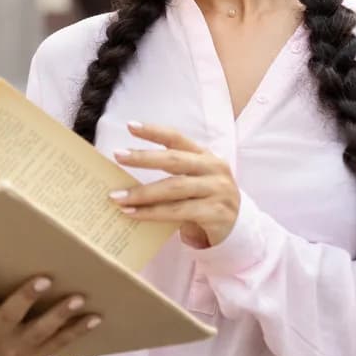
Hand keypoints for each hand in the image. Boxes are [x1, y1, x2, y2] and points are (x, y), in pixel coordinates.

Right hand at [0, 260, 100, 355]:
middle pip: (10, 316)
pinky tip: (95, 316)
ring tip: (78, 297)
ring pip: (41, 331)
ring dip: (61, 314)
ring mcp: (18, 349)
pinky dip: (78, 330)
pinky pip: (60, 343)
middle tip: (43, 278)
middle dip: (26, 298)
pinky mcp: (39, 355)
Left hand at [111, 123, 240, 248]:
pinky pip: (176, 212)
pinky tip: (132, 214)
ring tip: (117, 197)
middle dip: (143, 157)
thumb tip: (125, 176)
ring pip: (173, 188)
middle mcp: (214, 169)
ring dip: (142, 193)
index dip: (154, 131)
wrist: (238, 229)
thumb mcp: (194, 181)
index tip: (130, 126)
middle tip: (117, 155)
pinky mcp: (215, 213)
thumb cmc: (206, 201)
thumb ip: (171, 174)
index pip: (178, 138)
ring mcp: (217, 190)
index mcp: (205, 156)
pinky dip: (151, 213)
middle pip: (174, 160)